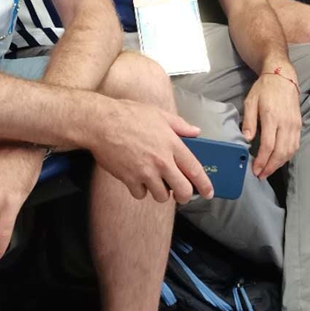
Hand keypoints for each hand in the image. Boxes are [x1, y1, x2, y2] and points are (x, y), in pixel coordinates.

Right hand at [88, 99, 213, 203]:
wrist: (101, 122)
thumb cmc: (129, 114)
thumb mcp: (159, 114)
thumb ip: (180, 125)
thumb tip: (196, 132)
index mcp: (172, 144)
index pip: (195, 170)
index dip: (204, 185)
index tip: (208, 193)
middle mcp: (161, 161)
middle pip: (182, 190)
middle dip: (184, 196)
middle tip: (180, 194)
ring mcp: (145, 172)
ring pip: (161, 196)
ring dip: (160, 192)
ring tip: (154, 180)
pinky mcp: (129, 179)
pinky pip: (140, 194)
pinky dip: (140, 189)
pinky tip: (136, 178)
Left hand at [241, 68, 301, 178]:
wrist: (283, 77)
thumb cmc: (264, 89)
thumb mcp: (250, 101)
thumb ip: (249, 121)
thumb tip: (246, 139)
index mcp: (272, 116)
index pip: (268, 145)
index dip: (262, 161)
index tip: (255, 170)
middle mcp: (286, 123)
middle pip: (281, 152)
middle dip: (271, 167)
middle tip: (261, 175)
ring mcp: (294, 124)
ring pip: (290, 151)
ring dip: (279, 164)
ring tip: (268, 170)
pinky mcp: (299, 125)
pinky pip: (295, 145)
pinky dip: (287, 155)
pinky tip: (278, 159)